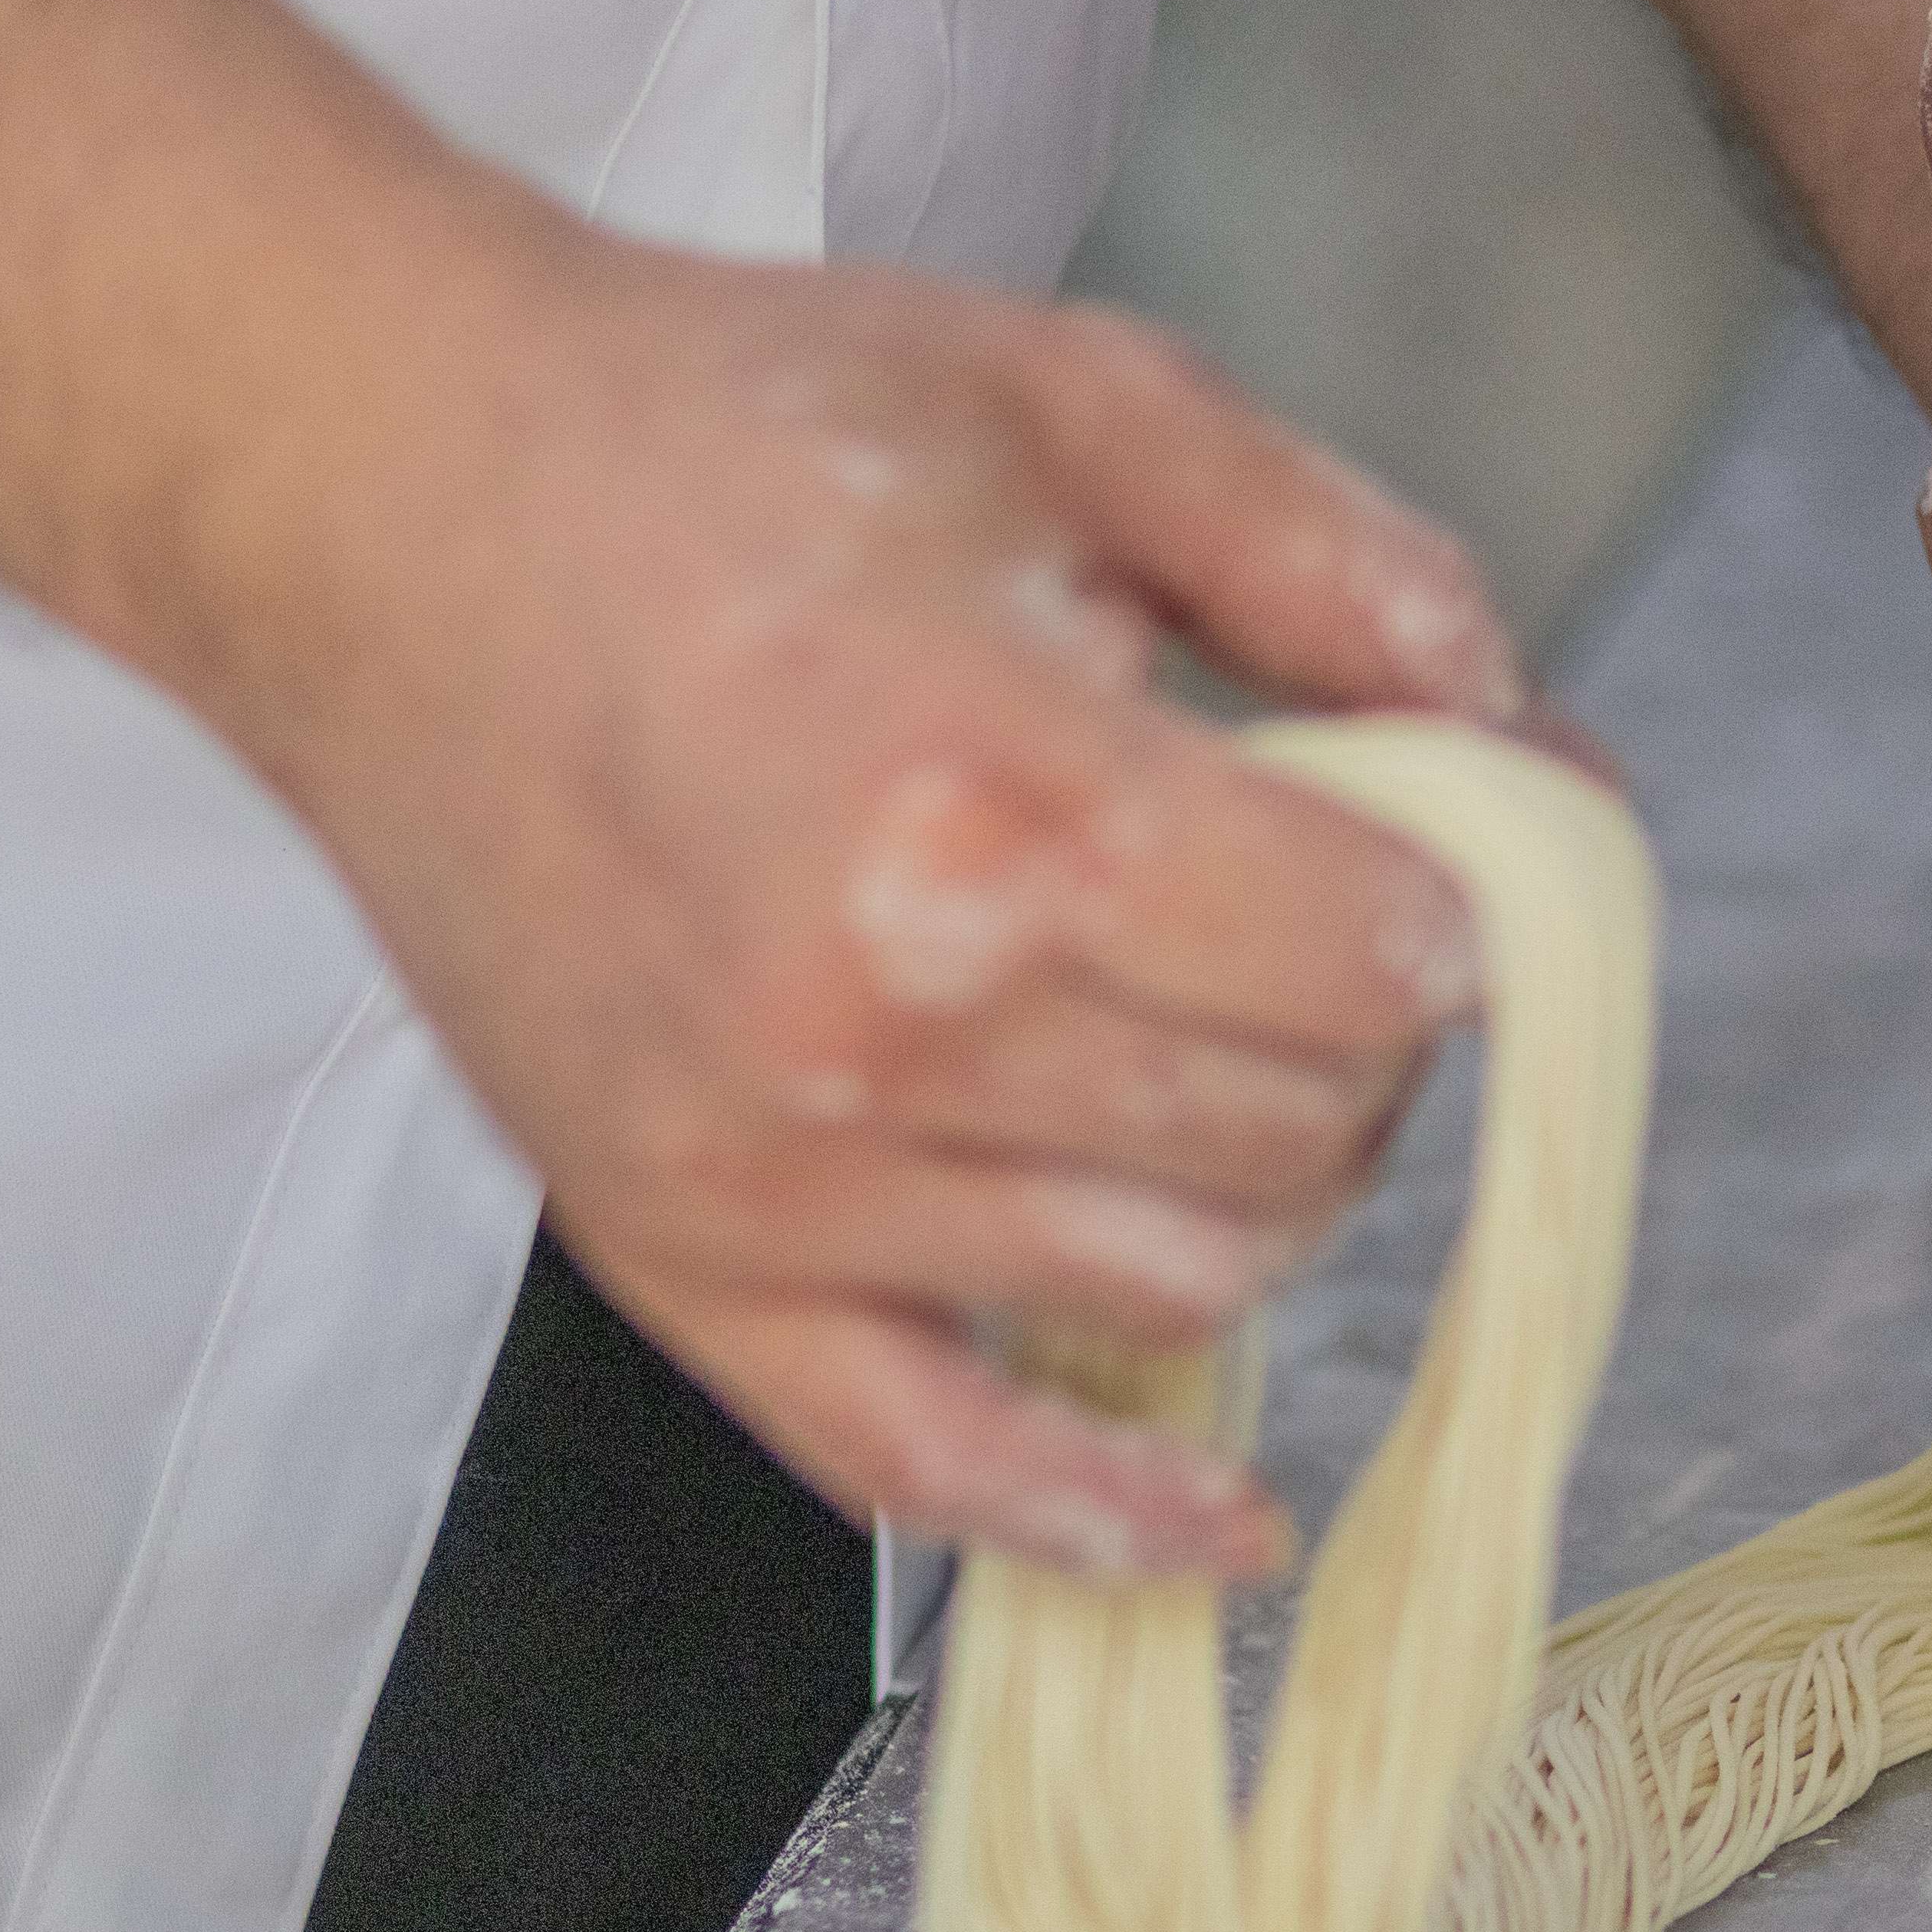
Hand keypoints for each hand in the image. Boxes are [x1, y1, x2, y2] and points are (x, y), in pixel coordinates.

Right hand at [209, 242, 1528, 1577]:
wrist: (380, 500)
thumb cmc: (712, 443)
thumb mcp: (1082, 407)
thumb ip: (1346, 576)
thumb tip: (1551, 765)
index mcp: (1000, 799)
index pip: (1378, 965)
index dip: (1445, 908)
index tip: (1412, 860)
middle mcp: (882, 1022)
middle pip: (1296, 1135)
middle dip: (1354, 1039)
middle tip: (1291, 931)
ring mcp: (770, 1168)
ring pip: (1176, 1289)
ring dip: (1247, 1193)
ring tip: (1193, 1056)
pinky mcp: (671, 1252)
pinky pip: (922, 1466)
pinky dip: (1091, 1516)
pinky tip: (1215, 1523)